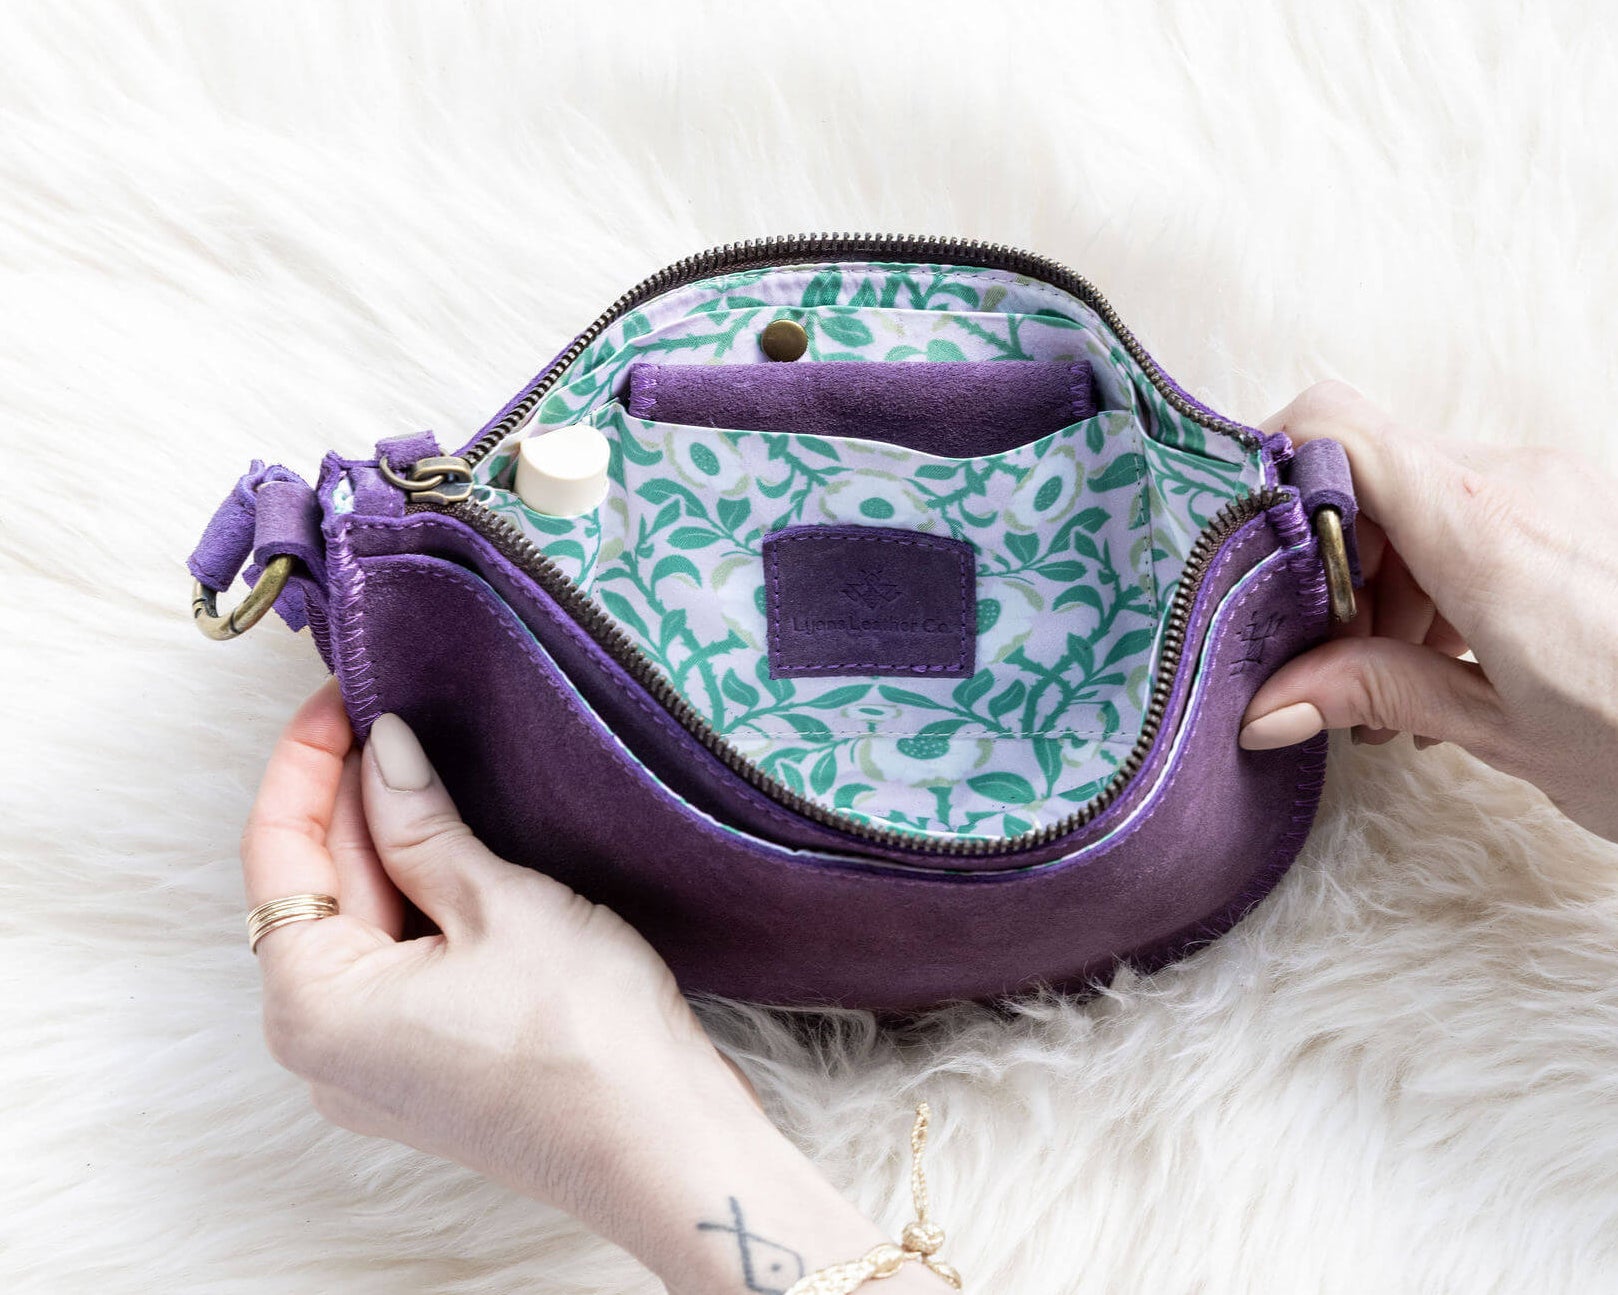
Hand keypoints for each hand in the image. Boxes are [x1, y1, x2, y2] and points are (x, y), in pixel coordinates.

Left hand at [241, 681, 954, 1292]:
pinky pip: (397, 962)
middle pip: (319, 888)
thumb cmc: (585, 1035)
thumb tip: (384, 748)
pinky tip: (454, 843)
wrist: (665, 1145)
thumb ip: (421, 822)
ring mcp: (372, 1064)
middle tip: (397, 710)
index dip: (307, 761)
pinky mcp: (424, 1065)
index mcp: (313, 1006)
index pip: (278, 852)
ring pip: (363, 923)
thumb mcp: (498, 903)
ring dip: (391, 844)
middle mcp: (321, 1047)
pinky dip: (419, 897)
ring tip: (430, 763)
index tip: (343, 694)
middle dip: (353, 797)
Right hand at [1238, 381, 1617, 840]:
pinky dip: (1438, 576)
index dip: (1265, 467)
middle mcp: (1518, 483)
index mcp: (1483, 530)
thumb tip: (1265, 704)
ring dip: (1383, 577)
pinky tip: (1455, 659)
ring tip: (1398, 679)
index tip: (1239, 553)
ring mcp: (1556, 488)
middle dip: (1326, 560)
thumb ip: (1377, 693)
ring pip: (1418, 497)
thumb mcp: (1505, 732)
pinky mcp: (1579, 508)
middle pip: (1366, 471)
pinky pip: (1474, 514)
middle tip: (1327, 659)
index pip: (1335, 426)